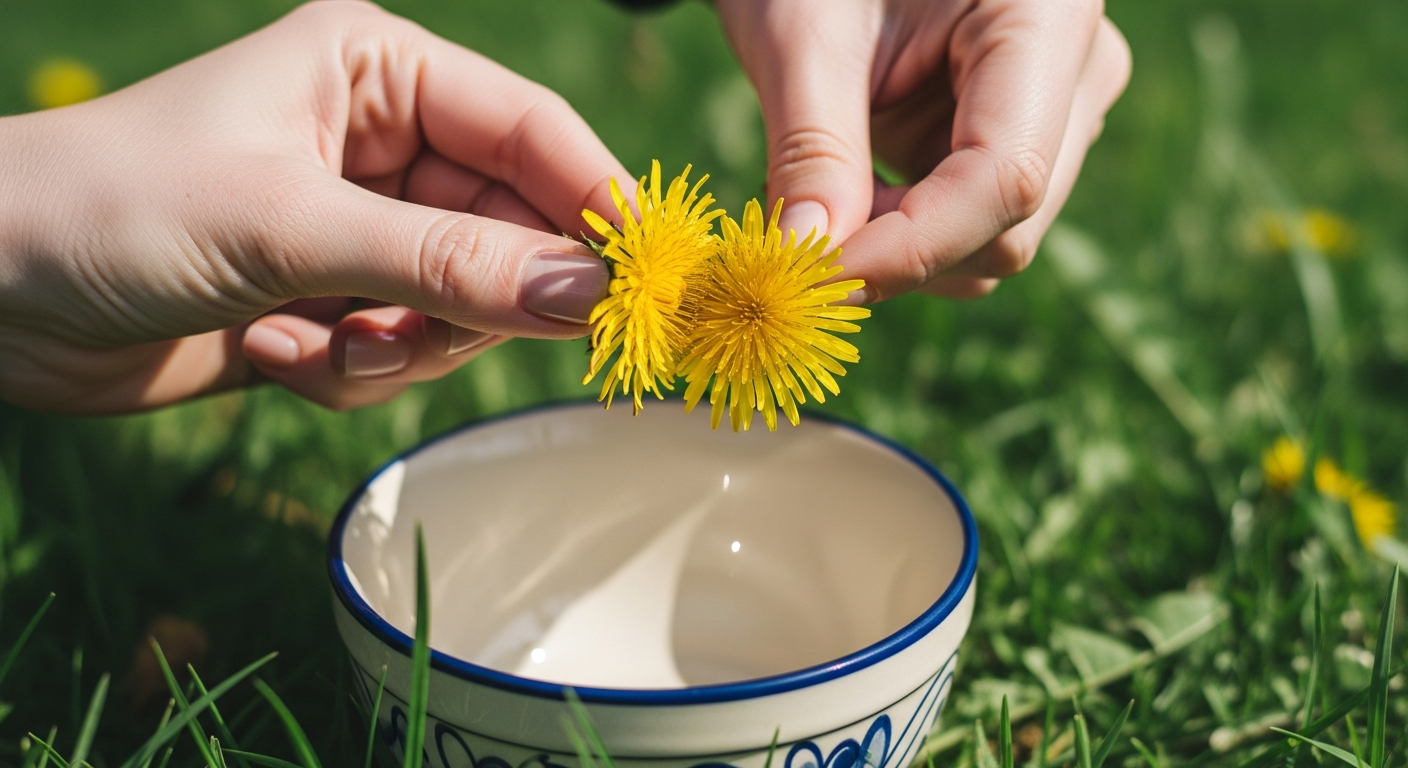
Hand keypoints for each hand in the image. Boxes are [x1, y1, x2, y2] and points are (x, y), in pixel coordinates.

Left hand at [0, 0, 631, 413]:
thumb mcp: (290, 227)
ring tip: (316, 344)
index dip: (592, 203)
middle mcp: (381, 144)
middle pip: (506, 231)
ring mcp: (360, 227)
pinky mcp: (334, 299)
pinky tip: (275, 356)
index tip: (644, 280)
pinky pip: (403, 349)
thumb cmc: (116, 208)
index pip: (530, 132)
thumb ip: (447, 264)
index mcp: (378, 73)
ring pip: (461, 305)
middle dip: (472, 298)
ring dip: (399, 345)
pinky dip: (352, 370)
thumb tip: (589, 295)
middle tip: (444, 336)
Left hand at [714, 0, 1130, 299]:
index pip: (1007, 176)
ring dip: (897, 249)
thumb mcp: (801, 35)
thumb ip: (811, 149)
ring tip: (819, 191)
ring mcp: (1061, 107)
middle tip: (795, 239)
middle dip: (898, 252)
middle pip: (1009, 221)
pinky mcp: (1024, 137)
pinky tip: (848, 188)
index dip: (913, 247)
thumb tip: (805, 257)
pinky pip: (973, 224)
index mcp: (1046, 11)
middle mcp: (1079, 66)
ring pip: (993, 238)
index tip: (817, 278)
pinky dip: (902, 233)